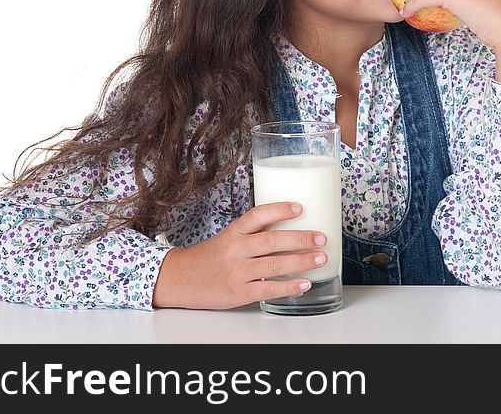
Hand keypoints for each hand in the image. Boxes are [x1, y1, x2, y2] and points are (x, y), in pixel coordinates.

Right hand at [152, 202, 327, 309]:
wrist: (179, 279)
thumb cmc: (208, 257)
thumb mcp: (227, 237)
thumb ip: (253, 233)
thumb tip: (289, 228)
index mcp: (234, 232)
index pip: (258, 215)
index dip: (280, 210)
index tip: (300, 207)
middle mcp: (236, 249)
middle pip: (273, 241)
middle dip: (301, 239)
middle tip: (322, 237)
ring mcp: (237, 272)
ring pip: (275, 265)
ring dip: (302, 262)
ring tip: (321, 258)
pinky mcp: (239, 292)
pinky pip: (269, 289)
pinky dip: (289, 287)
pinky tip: (305, 284)